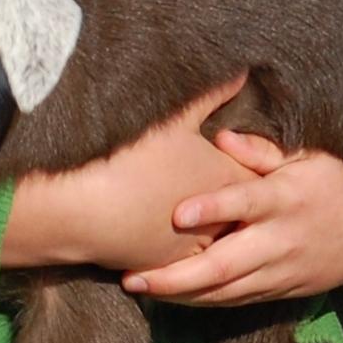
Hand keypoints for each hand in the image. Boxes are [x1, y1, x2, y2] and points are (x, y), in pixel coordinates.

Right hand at [0, 78, 256, 271]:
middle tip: (242, 195)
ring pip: (219, 246)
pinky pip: (188, 268)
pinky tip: (180, 245)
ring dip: (217, 235)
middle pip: (245, 216)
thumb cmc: (130, 156)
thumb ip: (212, 94)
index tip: (252, 156)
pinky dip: (186, 257)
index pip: (260, 176)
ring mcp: (193, 249)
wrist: (82, 206)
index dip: (256, 164)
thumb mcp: (174, 118)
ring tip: (214, 222)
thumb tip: (242, 72)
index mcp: (227, 181)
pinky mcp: (167, 270)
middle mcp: (220, 221)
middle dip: (243, 206)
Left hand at [121, 129, 342, 305]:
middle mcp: (281, 240)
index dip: (213, 208)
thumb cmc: (334, 179)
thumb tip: (221, 137)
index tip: (177, 212)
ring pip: (226, 292)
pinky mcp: (282, 291)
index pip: (245, 203)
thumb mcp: (309, 155)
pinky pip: (237, 301)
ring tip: (138, 287)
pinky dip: (203, 301)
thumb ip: (263, 150)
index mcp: (287, 198)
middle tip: (132, 277)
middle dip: (177, 276)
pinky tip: (169, 297)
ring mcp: (281, 271)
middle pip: (225, 265)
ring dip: (181, 294)